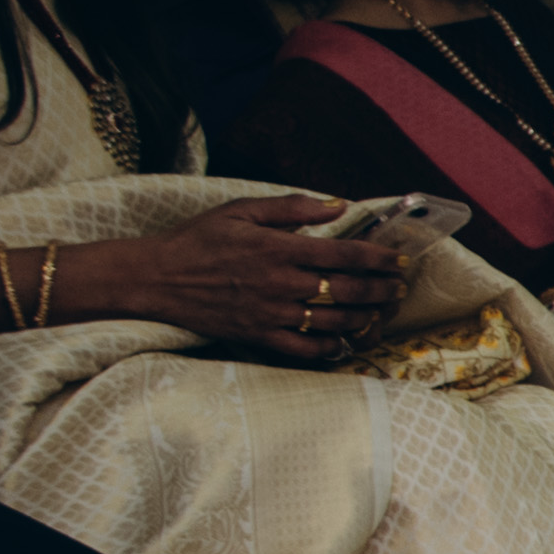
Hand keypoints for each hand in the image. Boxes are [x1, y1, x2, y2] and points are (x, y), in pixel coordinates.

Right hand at [90, 196, 409, 359]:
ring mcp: (271, 313)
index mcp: (279, 248)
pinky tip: (345, 343)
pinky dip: (330, 348)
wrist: (155, 278)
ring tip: (380, 314)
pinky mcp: (258, 336)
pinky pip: (305, 349)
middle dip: (381, 290)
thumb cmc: (198, 239)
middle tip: (399, 289)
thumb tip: (337, 203)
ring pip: (333, 321)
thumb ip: (291, 207)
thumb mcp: (241, 210)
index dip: (378, 258)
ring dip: (365, 318)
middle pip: (348, 290)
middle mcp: (280, 283)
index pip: (344, 254)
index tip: (398, 260)